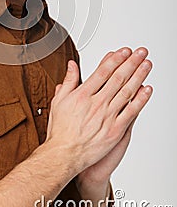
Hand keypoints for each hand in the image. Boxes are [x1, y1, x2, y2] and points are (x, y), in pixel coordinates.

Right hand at [45, 47, 152, 179]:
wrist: (64, 155)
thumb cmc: (61, 130)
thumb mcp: (59, 100)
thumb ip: (68, 81)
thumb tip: (72, 65)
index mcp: (83, 95)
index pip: (103, 71)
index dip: (115, 59)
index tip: (124, 51)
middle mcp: (97, 103)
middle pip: (118, 78)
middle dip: (131, 62)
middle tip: (140, 52)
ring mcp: (107, 116)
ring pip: (127, 91)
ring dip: (139, 76)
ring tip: (147, 65)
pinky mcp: (115, 130)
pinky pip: (131, 112)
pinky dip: (140, 100)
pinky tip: (147, 90)